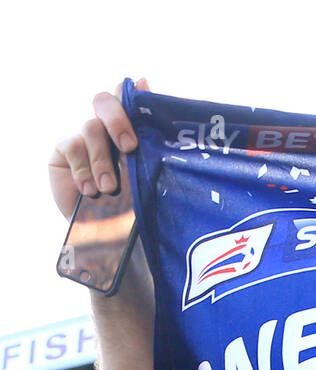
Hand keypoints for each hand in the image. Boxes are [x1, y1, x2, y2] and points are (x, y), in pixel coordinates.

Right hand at [49, 78, 148, 220]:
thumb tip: (147, 88)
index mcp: (128, 129)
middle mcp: (104, 128)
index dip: (131, 96)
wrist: (105, 235)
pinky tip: (90, 190)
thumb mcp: (147, 178)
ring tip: (110, 188)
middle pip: (104, 101)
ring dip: (102, 159)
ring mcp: (83, 137)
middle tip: (129, 147)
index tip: (144, 101)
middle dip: (117, 120)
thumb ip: (149, 142)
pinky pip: (72, 146)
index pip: (126, 97)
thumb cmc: (132, 206)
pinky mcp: (64, 150)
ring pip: (90, 128)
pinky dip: (83, 169)